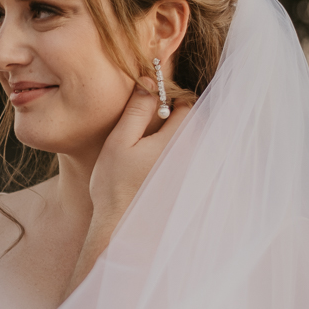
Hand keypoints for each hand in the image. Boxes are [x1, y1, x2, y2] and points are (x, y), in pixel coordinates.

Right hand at [89, 78, 190, 228]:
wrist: (121, 227)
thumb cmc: (114, 185)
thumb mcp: (120, 141)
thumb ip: (137, 110)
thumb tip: (149, 81)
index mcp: (178, 140)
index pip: (187, 104)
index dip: (170, 98)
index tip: (151, 105)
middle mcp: (192, 154)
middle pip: (191, 123)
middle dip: (173, 119)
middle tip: (145, 128)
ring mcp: (193, 173)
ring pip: (190, 143)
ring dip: (173, 140)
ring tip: (146, 153)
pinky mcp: (190, 187)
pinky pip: (188, 162)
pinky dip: (175, 160)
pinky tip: (152, 172)